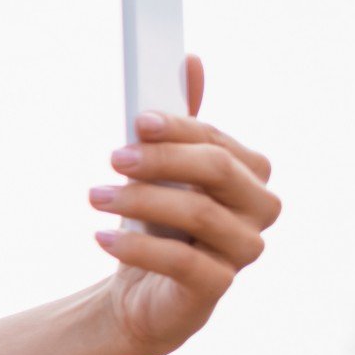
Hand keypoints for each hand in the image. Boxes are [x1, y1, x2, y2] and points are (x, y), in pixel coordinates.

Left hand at [88, 55, 279, 354]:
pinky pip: (183, 262)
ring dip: (140, 201)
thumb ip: (179, 123)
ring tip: (95, 196)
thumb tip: (191, 60)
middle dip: (162, 159)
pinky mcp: (218, 287)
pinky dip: (138, 248)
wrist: (142, 293)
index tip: (136, 121)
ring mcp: (244, 250)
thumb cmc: (157, 223)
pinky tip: (101, 238)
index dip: (179, 128)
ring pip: (199, 213)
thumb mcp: (162, 170)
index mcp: (250, 173)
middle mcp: (259, 209)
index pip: (217, 141)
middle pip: (216, 170)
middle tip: (113, 158)